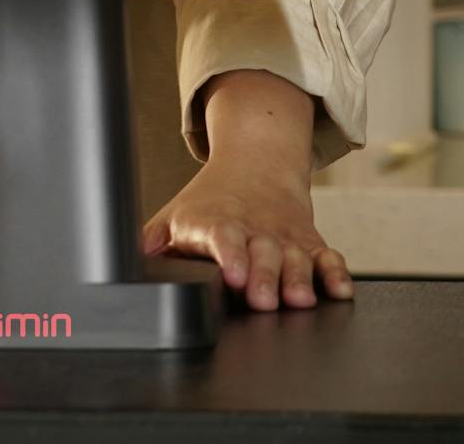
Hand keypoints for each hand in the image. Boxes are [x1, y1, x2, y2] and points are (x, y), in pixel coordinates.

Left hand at [139, 68, 352, 310]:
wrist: (256, 163)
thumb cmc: (210, 201)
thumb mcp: (177, 214)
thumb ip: (154, 239)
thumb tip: (124, 256)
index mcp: (217, 222)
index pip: (222, 237)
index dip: (228, 256)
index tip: (232, 276)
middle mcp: (254, 230)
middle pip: (262, 253)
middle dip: (264, 277)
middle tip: (262, 300)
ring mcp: (284, 236)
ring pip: (296, 258)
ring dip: (299, 279)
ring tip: (298, 300)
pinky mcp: (310, 243)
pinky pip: (328, 257)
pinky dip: (336, 274)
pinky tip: (339, 291)